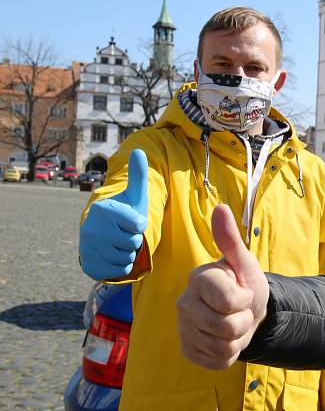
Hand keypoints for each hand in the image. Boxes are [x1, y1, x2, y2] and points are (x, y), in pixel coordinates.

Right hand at [79, 150, 147, 279]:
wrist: (105, 235)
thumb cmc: (125, 214)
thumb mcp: (134, 195)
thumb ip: (138, 175)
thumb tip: (139, 150)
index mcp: (104, 209)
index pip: (139, 224)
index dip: (140, 224)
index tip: (131, 219)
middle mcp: (92, 227)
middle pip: (133, 242)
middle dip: (135, 240)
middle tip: (125, 233)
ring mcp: (87, 247)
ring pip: (126, 258)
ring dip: (130, 253)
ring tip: (120, 243)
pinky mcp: (88, 264)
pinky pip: (119, 271)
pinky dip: (123, 266)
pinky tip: (116, 256)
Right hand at [177, 204, 269, 369]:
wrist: (245, 311)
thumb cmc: (244, 282)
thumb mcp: (245, 262)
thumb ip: (231, 239)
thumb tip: (220, 208)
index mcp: (198, 279)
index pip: (230, 302)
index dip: (245, 299)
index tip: (242, 291)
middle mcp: (184, 303)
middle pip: (227, 328)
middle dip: (244, 321)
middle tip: (240, 310)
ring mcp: (183, 329)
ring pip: (224, 347)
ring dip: (239, 338)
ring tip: (234, 323)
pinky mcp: (187, 351)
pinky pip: (218, 362)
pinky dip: (230, 354)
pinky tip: (225, 338)